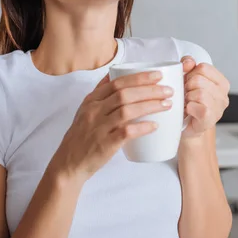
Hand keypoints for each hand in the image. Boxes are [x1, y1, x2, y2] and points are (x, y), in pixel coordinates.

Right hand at [51, 71, 173, 180]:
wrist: (68, 163)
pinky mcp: (104, 144)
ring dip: (150, 106)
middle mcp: (94, 111)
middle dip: (149, 90)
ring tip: (167, 105)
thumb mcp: (85, 110)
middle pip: (125, 94)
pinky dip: (142, 127)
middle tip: (168, 91)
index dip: (139, 77)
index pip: (116, 82)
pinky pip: (126, 132)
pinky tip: (155, 125)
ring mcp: (99, 127)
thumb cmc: (82, 136)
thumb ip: (100, 93)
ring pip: (127, 110)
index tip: (157, 76)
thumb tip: (114, 74)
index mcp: (91, 100)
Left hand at [182, 56, 229, 138]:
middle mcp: (223, 95)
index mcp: (221, 82)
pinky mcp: (210, 119)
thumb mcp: (187, 80)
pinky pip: (197, 107)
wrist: (186, 126)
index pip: (203, 67)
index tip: (188, 82)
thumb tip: (189, 61)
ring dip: (187, 98)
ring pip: (198, 93)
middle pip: (199, 79)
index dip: (190, 73)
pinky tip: (189, 110)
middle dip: (187, 86)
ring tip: (187, 103)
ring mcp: (218, 108)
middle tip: (186, 95)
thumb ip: (188, 66)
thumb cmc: (189, 102)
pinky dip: (188, 107)